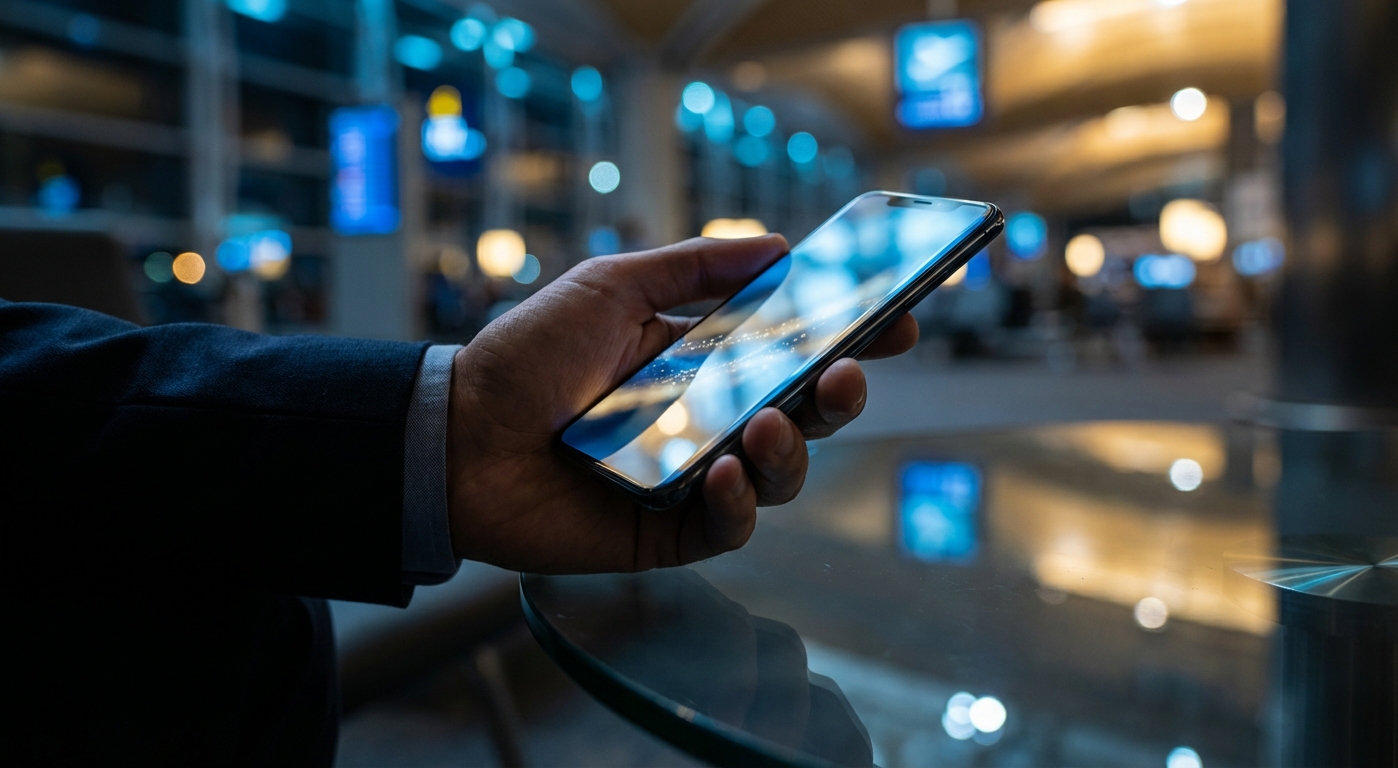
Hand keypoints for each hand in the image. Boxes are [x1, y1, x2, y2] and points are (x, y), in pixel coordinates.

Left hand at [446, 235, 917, 572]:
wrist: (458, 436)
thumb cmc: (528, 356)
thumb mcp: (612, 287)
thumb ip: (694, 268)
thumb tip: (777, 246)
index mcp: (704, 360)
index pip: (795, 350)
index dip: (850, 338)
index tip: (897, 321)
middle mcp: (709, 419)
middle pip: (805, 413)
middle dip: (840, 394)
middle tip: (848, 373)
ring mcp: (693, 477)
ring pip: (780, 474)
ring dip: (791, 449)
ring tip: (767, 424)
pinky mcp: (668, 531)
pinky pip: (729, 526)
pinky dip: (739, 503)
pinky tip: (724, 474)